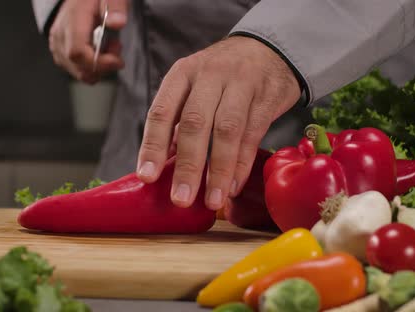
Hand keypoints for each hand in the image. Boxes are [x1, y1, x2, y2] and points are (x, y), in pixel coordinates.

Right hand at [48, 0, 126, 83]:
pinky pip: (75, 69)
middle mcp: (60, 34)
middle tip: (116, 47)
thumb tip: (118, 23)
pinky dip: (92, 67)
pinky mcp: (59, 51)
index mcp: (73, 19)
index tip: (118, 61)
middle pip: (79, 67)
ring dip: (99, 67)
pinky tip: (99, 52)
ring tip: (109, 47)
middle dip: (104, 66)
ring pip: (78, 72)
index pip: (78, 52)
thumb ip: (116, 7)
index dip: (100, 63)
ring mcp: (57, 44)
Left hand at [136, 36, 301, 210]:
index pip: (162, 112)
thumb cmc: (222, 77)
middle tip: (181, 199)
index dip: (152, 146)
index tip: (147, 177)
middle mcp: (209, 76)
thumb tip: (161, 166)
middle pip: (195, 123)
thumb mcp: (194, 87)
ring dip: (218, 171)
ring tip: (212, 201)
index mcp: (182, 74)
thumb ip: (179, 122)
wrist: (268, 49)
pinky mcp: (267, 97)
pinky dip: (242, 164)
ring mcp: (241, 84)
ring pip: (227, 131)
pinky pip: (253, 134)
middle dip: (187, 165)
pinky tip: (233, 187)